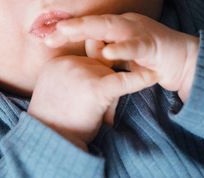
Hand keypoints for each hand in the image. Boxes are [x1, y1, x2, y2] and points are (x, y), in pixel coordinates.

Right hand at [28, 55, 156, 149]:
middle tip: (84, 109)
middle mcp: (68, 63)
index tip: (82, 98)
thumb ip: (79, 78)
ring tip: (92, 113)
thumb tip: (105, 71)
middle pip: (101, 66)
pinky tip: (152, 76)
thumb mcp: (61, 92)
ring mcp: (81, 73)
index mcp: (58, 62)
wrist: (52, 141)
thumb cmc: (58, 122)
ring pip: (111, 74)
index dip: (93, 80)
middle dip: (102, 86)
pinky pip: (122, 81)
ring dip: (111, 95)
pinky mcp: (95, 88)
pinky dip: (138, 80)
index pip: (88, 61)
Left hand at [46, 13, 198, 101]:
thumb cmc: (152, 60)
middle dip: (71, 26)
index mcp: (119, 26)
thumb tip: (84, 55)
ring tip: (67, 31)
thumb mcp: (124, 58)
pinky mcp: (153, 46)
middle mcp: (127, 24)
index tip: (45, 35)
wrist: (186, 62)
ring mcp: (140, 32)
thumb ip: (105, 55)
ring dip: (89, 29)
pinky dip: (121, 49)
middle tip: (50, 31)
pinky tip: (107, 52)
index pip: (90, 25)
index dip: (68, 29)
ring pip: (112, 27)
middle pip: (95, 21)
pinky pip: (135, 47)